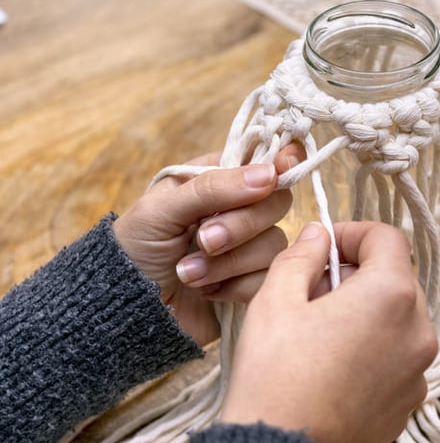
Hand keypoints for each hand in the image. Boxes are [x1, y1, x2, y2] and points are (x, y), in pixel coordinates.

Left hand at [112, 145, 303, 346]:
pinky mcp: (253, 282)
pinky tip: (208, 291)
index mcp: (218, 179)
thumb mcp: (161, 210)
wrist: (126, 311)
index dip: (281, 162)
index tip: (277, 172)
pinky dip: (236, 286)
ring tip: (188, 274)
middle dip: (240, 226)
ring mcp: (249, 247)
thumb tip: (269, 174)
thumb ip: (213, 188)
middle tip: (203, 241)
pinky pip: (270, 277)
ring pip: (274, 244)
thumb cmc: (134, 250)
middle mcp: (240, 209)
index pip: (264, 161)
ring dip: (229, 262)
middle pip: (277, 203)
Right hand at [221, 222, 437, 442]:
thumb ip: (302, 256)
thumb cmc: (276, 378)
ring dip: (365, 311)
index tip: (325, 247)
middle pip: (396, 278)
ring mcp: (418, 371)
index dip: (354, 233)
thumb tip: (319, 235)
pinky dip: (373, 347)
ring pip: (397, 318)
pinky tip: (333, 364)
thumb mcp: (276, 300)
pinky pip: (397, 356)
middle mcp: (418, 331)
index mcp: (391, 296)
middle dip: (356, 274)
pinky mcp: (409, 401)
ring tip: (320, 331)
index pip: (388, 238)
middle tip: (313, 291)